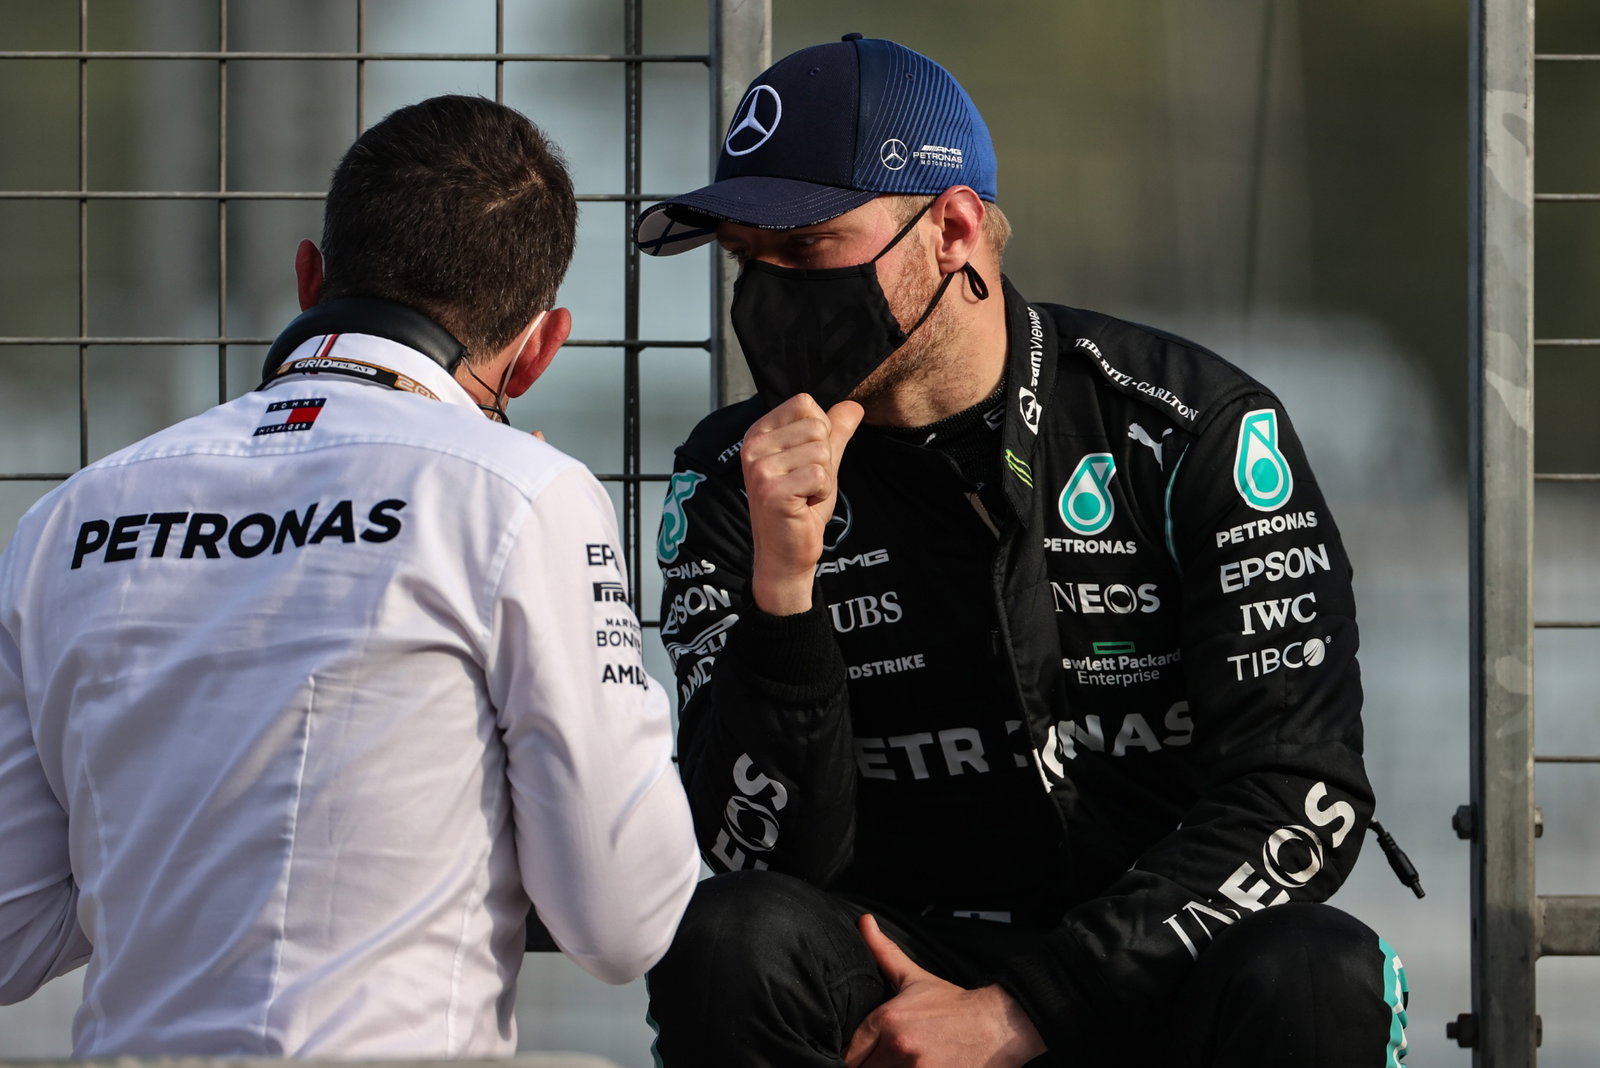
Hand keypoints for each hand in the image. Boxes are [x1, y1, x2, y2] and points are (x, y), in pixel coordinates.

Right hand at [740, 394, 863, 614]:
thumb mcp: (821, 462)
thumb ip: (835, 433)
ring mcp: (760, 468)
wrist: (786, 553)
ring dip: (823, 478)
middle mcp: (753, 446)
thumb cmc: (801, 507)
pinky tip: (803, 506)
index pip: (805, 403)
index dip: (820, 432)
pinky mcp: (773, 490)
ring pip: (821, 451)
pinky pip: (820, 475)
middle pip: (817, 427)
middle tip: (805, 483)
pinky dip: (821, 493)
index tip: (804, 461)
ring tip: (804, 495)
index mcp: (759, 433)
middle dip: (824, 458)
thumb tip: (855, 405)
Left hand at [844, 914, 1046, 1067]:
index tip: (862, 1056)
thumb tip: (863, 921)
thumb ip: (883, 952)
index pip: (850, 1053)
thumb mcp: (914, 977)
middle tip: (879, 1060)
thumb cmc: (952, 1003)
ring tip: (896, 1065)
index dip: (854, 1057)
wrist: (996, 1025)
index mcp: (888, 1019)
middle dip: (869, 1067)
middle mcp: (899, 1046)